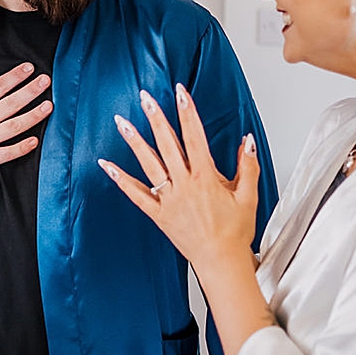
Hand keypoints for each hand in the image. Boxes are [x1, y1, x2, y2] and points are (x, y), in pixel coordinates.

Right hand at [0, 61, 52, 182]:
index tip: (29, 68)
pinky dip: (22, 147)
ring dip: (33, 115)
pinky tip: (34, 140)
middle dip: (30, 90)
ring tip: (48, 105)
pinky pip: (7, 153)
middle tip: (46, 81)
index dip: (14, 76)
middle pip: (11, 103)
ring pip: (14, 126)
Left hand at [100, 84, 261, 281]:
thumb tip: (246, 140)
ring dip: (134, 142)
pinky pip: (135, 195)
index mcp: (206, 178)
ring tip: (122, 122)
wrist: (220, 261)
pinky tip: (107, 166)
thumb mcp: (248, 195)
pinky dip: (120, 179)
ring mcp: (168, 199)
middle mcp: (184, 185)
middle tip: (145, 97)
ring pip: (148, 165)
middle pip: (167, 144)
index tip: (180, 93)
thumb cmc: (235, 231)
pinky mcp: (158, 214)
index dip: (186, 112)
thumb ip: (247, 165)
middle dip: (156, 118)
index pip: (195, 137)